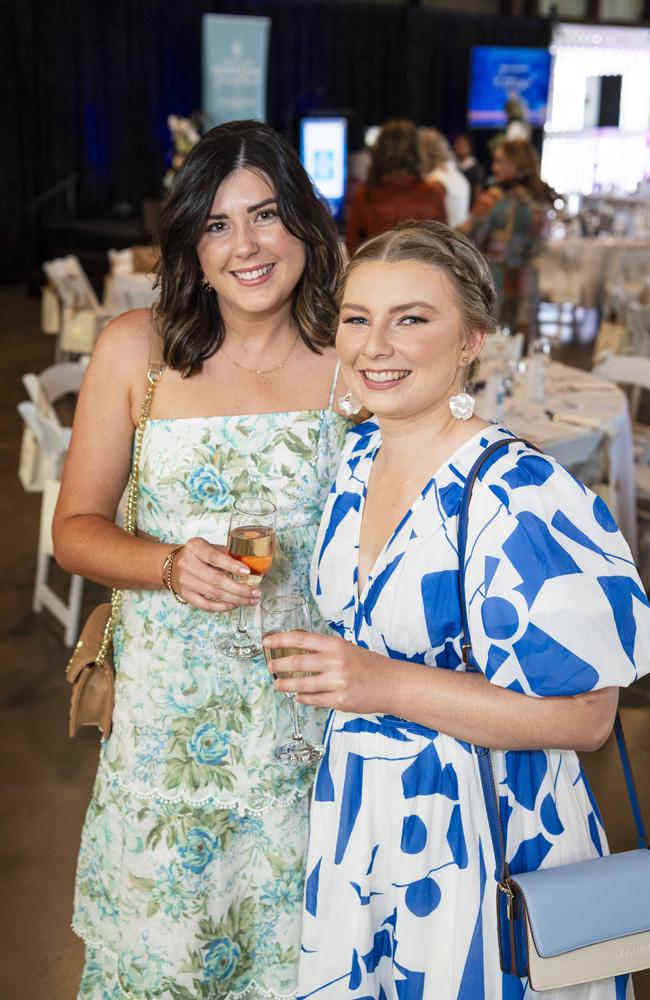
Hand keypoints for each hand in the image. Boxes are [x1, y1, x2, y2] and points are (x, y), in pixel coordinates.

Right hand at [169, 537, 261, 611]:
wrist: (172, 564)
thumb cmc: (198, 555)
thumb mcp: (210, 547)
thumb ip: (227, 554)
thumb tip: (252, 564)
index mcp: (195, 547)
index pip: (215, 557)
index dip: (232, 565)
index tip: (248, 572)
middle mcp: (187, 564)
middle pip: (216, 580)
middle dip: (240, 588)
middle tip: (256, 592)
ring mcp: (185, 581)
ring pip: (214, 594)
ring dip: (236, 599)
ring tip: (251, 600)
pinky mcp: (185, 595)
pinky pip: (206, 605)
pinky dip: (223, 606)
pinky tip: (236, 604)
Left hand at [262, 629, 388, 713]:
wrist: (392, 684)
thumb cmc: (369, 665)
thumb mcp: (347, 649)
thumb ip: (324, 649)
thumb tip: (296, 648)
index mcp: (336, 645)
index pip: (301, 639)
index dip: (280, 639)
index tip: (266, 642)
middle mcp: (336, 662)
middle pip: (298, 662)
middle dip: (279, 664)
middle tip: (269, 666)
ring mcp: (338, 683)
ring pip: (302, 685)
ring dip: (286, 685)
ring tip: (278, 684)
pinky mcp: (340, 701)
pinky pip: (314, 700)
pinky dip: (303, 698)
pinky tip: (298, 696)